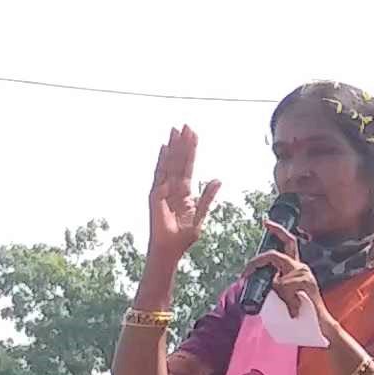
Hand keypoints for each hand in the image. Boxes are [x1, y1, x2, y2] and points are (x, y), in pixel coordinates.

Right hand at [148, 126, 220, 264]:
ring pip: (170, 164)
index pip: (188, 166)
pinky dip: (162, 161)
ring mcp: (163, 190)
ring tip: (175, 130)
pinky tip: (164, 148)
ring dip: (173, 147)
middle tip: (186, 125)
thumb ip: (208, 198)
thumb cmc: (183, 237)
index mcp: (185, 192)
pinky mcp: (155, 195)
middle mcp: (173, 188)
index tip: (193, 134)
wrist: (169, 249)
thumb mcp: (200, 216)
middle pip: (179, 161)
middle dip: (183, 144)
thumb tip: (218, 180)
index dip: (191, 150)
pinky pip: (159, 175)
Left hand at [243, 221, 339, 336]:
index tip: (266, 222)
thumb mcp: (285, 294)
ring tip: (290, 307)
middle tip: (246, 272)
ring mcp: (304, 274)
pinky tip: (294, 308)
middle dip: (257, 261)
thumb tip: (257, 278)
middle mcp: (301, 267)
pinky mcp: (305, 282)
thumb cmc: (302, 313)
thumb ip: (275, 283)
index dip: (277, 231)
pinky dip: (285, 299)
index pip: (288, 243)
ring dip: (278, 295)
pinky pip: (284, 288)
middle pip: (276, 254)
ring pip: (278, 279)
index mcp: (297, 268)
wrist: (320, 326)